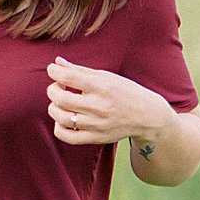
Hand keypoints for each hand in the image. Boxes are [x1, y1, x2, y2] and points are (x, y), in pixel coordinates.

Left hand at [46, 58, 175, 146]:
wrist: (147, 116)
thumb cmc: (125, 92)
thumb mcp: (106, 77)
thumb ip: (80, 70)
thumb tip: (57, 62)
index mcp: (103, 86)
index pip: (69, 77)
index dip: (54, 72)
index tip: (52, 69)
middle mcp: (99, 106)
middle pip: (61, 99)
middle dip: (52, 90)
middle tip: (57, 86)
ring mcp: (97, 124)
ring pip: (61, 118)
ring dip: (53, 108)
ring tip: (60, 102)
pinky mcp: (96, 138)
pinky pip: (67, 136)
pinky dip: (58, 127)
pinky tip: (63, 119)